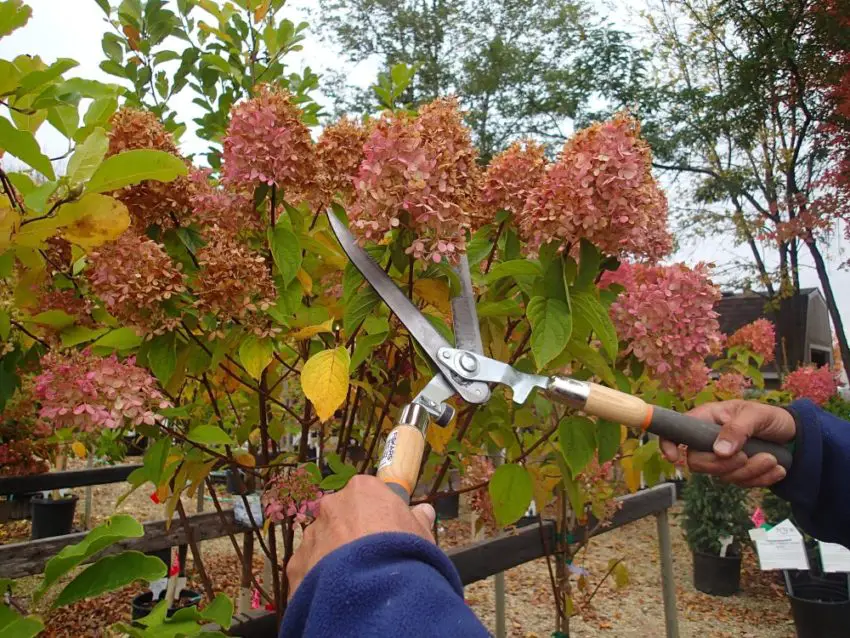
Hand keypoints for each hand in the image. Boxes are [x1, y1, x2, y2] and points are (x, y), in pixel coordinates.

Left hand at [286, 474, 436, 598]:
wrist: (372, 592)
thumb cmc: (402, 553)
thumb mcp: (421, 535)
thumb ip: (419, 519)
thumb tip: (424, 511)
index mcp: (362, 490)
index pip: (367, 495)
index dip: (376, 514)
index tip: (385, 532)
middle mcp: (331, 505)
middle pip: (340, 515)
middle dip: (350, 532)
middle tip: (369, 557)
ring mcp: (311, 534)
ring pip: (322, 541)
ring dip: (333, 555)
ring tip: (353, 579)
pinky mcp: (296, 563)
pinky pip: (309, 567)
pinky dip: (319, 577)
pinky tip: (335, 593)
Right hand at [660, 399, 795, 487]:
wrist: (795, 434)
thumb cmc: (770, 417)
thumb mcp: (756, 415)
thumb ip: (736, 430)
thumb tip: (719, 451)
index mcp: (706, 420)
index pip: (676, 431)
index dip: (668, 444)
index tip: (674, 458)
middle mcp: (708, 441)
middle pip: (697, 463)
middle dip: (723, 466)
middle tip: (746, 456)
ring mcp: (722, 459)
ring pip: (722, 477)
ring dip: (750, 472)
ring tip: (772, 458)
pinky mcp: (737, 473)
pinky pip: (741, 484)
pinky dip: (761, 479)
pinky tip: (778, 469)